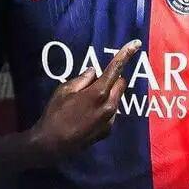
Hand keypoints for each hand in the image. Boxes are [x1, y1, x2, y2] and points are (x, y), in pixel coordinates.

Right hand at [28, 39, 140, 165]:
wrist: (51, 145)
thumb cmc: (55, 114)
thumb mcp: (65, 90)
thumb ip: (83, 78)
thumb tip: (94, 71)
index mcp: (99, 92)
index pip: (116, 68)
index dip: (126, 54)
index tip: (136, 43)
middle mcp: (110, 106)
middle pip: (120, 83)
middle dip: (112, 79)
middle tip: (94, 82)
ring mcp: (110, 120)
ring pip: (116, 98)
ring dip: (108, 94)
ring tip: (86, 102)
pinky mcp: (108, 131)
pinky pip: (111, 112)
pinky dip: (104, 108)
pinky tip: (87, 115)